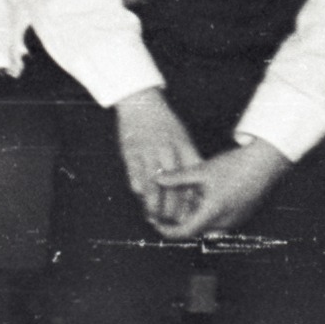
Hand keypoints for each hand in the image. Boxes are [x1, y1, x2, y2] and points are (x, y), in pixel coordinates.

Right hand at [113, 90, 201, 219]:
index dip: (190, 201)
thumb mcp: (183, 138)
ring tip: (154, 216)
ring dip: (153, 203)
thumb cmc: (164, 123)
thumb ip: (189, 161)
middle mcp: (168, 151)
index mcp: (184, 148)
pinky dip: (138, 187)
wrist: (141, 102)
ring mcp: (148, 151)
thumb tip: (194, 188)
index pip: (191, 181)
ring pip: (154, 184)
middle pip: (174, 186)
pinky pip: (135, 173)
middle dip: (172, 208)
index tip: (190, 215)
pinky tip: (140, 197)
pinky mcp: (130, 150)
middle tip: (171, 221)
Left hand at [153, 137, 290, 241]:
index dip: (167, 230)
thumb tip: (155, 178)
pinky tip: (197, 197)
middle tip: (159, 210)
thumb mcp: (202, 170)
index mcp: (213, 213)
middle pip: (194, 229)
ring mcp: (235, 220)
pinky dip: (204, 213)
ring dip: (190, 216)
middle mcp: (225, 222)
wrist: (266, 164)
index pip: (185, 232)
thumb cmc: (234, 166)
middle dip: (176, 221)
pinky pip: (217, 220)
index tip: (155, 222)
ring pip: (205, 225)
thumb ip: (177, 177)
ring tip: (178, 201)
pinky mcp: (241, 215)